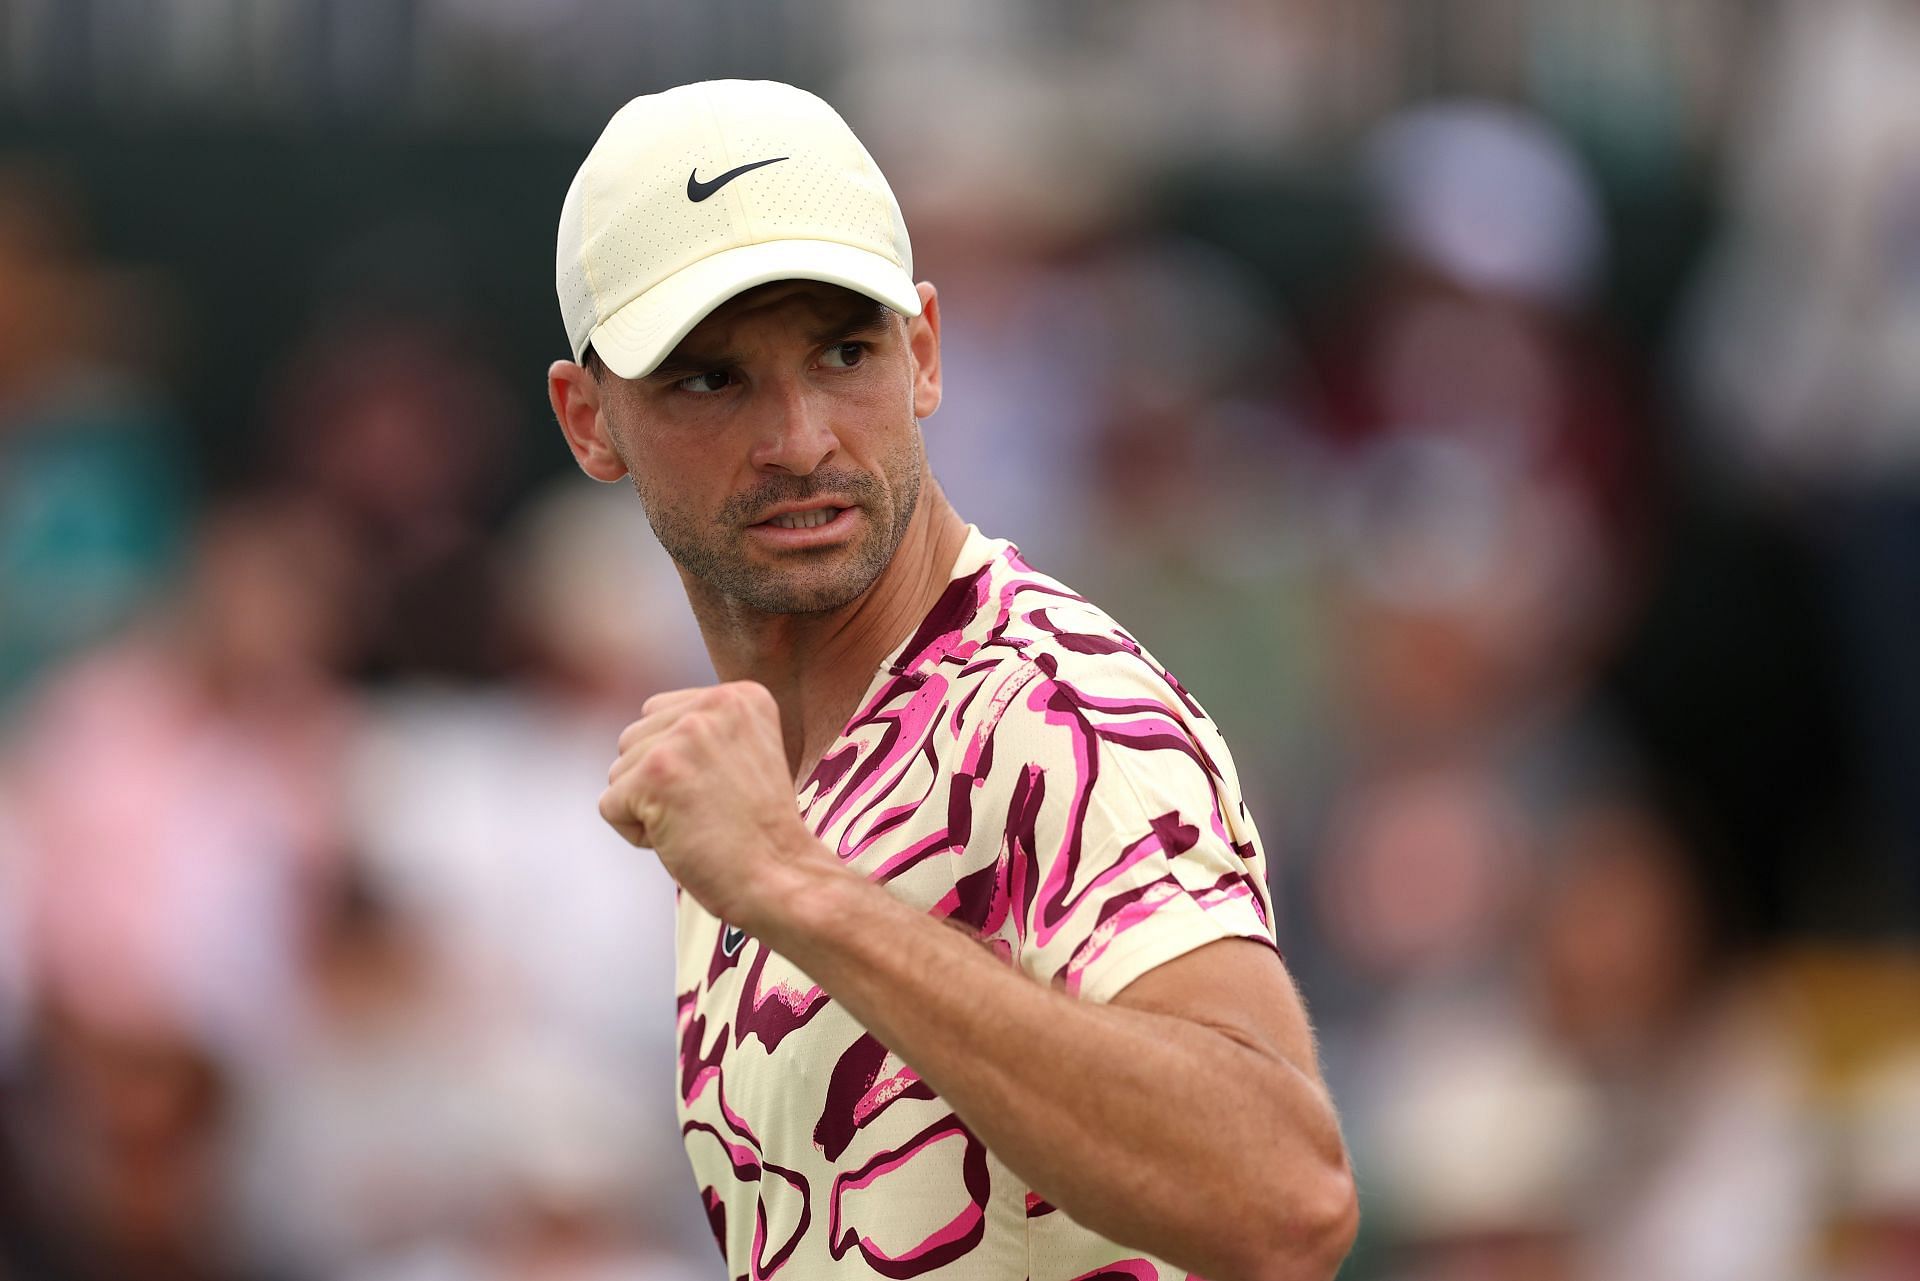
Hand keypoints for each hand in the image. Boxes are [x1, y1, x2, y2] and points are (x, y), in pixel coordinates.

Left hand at [600, 680, 832, 929]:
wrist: (782, 878)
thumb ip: (699, 732)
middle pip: (634, 740)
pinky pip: (610, 806)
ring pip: (618, 772)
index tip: (725, 792)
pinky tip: (683, 838)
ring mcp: (684, 735)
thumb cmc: (758, 834)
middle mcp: (714, 703)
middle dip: (658, 784)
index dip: (679, 766)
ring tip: (700, 824)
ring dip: (648, 809)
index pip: (661, 716)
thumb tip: (639, 732)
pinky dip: (637, 835)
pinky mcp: (656, 772)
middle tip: (712, 811)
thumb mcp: (740, 757)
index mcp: (740, 695)